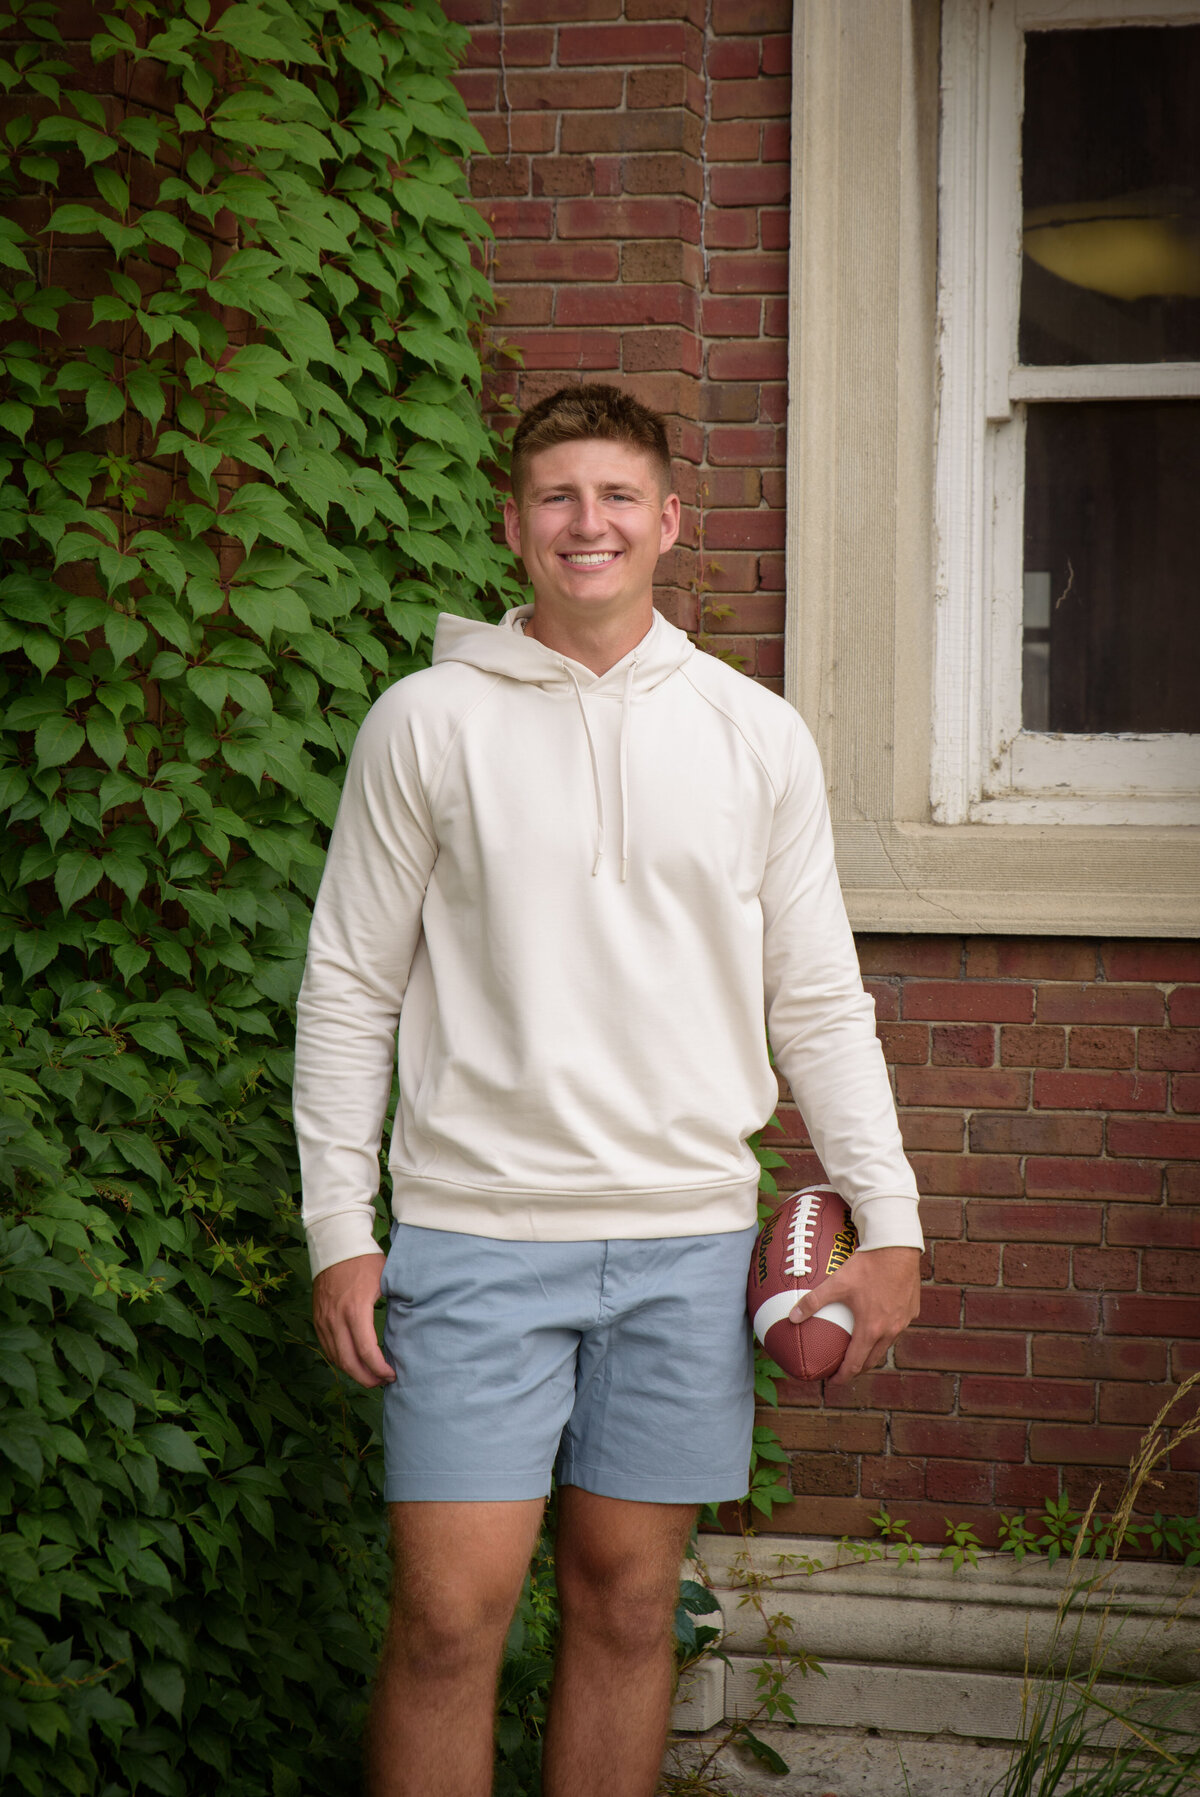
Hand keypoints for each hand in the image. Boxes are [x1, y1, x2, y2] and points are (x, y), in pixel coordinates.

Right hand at [312, 1251, 395, 1388]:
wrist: (337, 1246)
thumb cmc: (365, 1261)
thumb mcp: (386, 1279)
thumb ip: (396, 1303)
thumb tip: (412, 1325)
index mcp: (355, 1309)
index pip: (366, 1351)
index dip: (379, 1368)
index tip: (392, 1374)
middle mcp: (336, 1318)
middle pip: (348, 1361)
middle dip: (367, 1378)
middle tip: (382, 1382)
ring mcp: (324, 1320)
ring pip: (335, 1358)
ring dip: (353, 1372)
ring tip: (371, 1377)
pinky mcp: (318, 1319)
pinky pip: (327, 1348)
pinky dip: (340, 1360)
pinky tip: (354, 1363)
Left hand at [790, 1244, 920, 1385]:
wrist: (897, 1248)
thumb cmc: (866, 1266)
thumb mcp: (836, 1283)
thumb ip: (813, 1301)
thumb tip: (791, 1317)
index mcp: (871, 1329)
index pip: (855, 1364)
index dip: (843, 1376)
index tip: (832, 1381)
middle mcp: (890, 1330)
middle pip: (873, 1359)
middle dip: (857, 1368)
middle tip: (844, 1368)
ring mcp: (904, 1321)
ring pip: (887, 1344)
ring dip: (872, 1350)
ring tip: (859, 1348)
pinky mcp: (912, 1310)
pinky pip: (897, 1327)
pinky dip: (886, 1330)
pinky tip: (877, 1320)